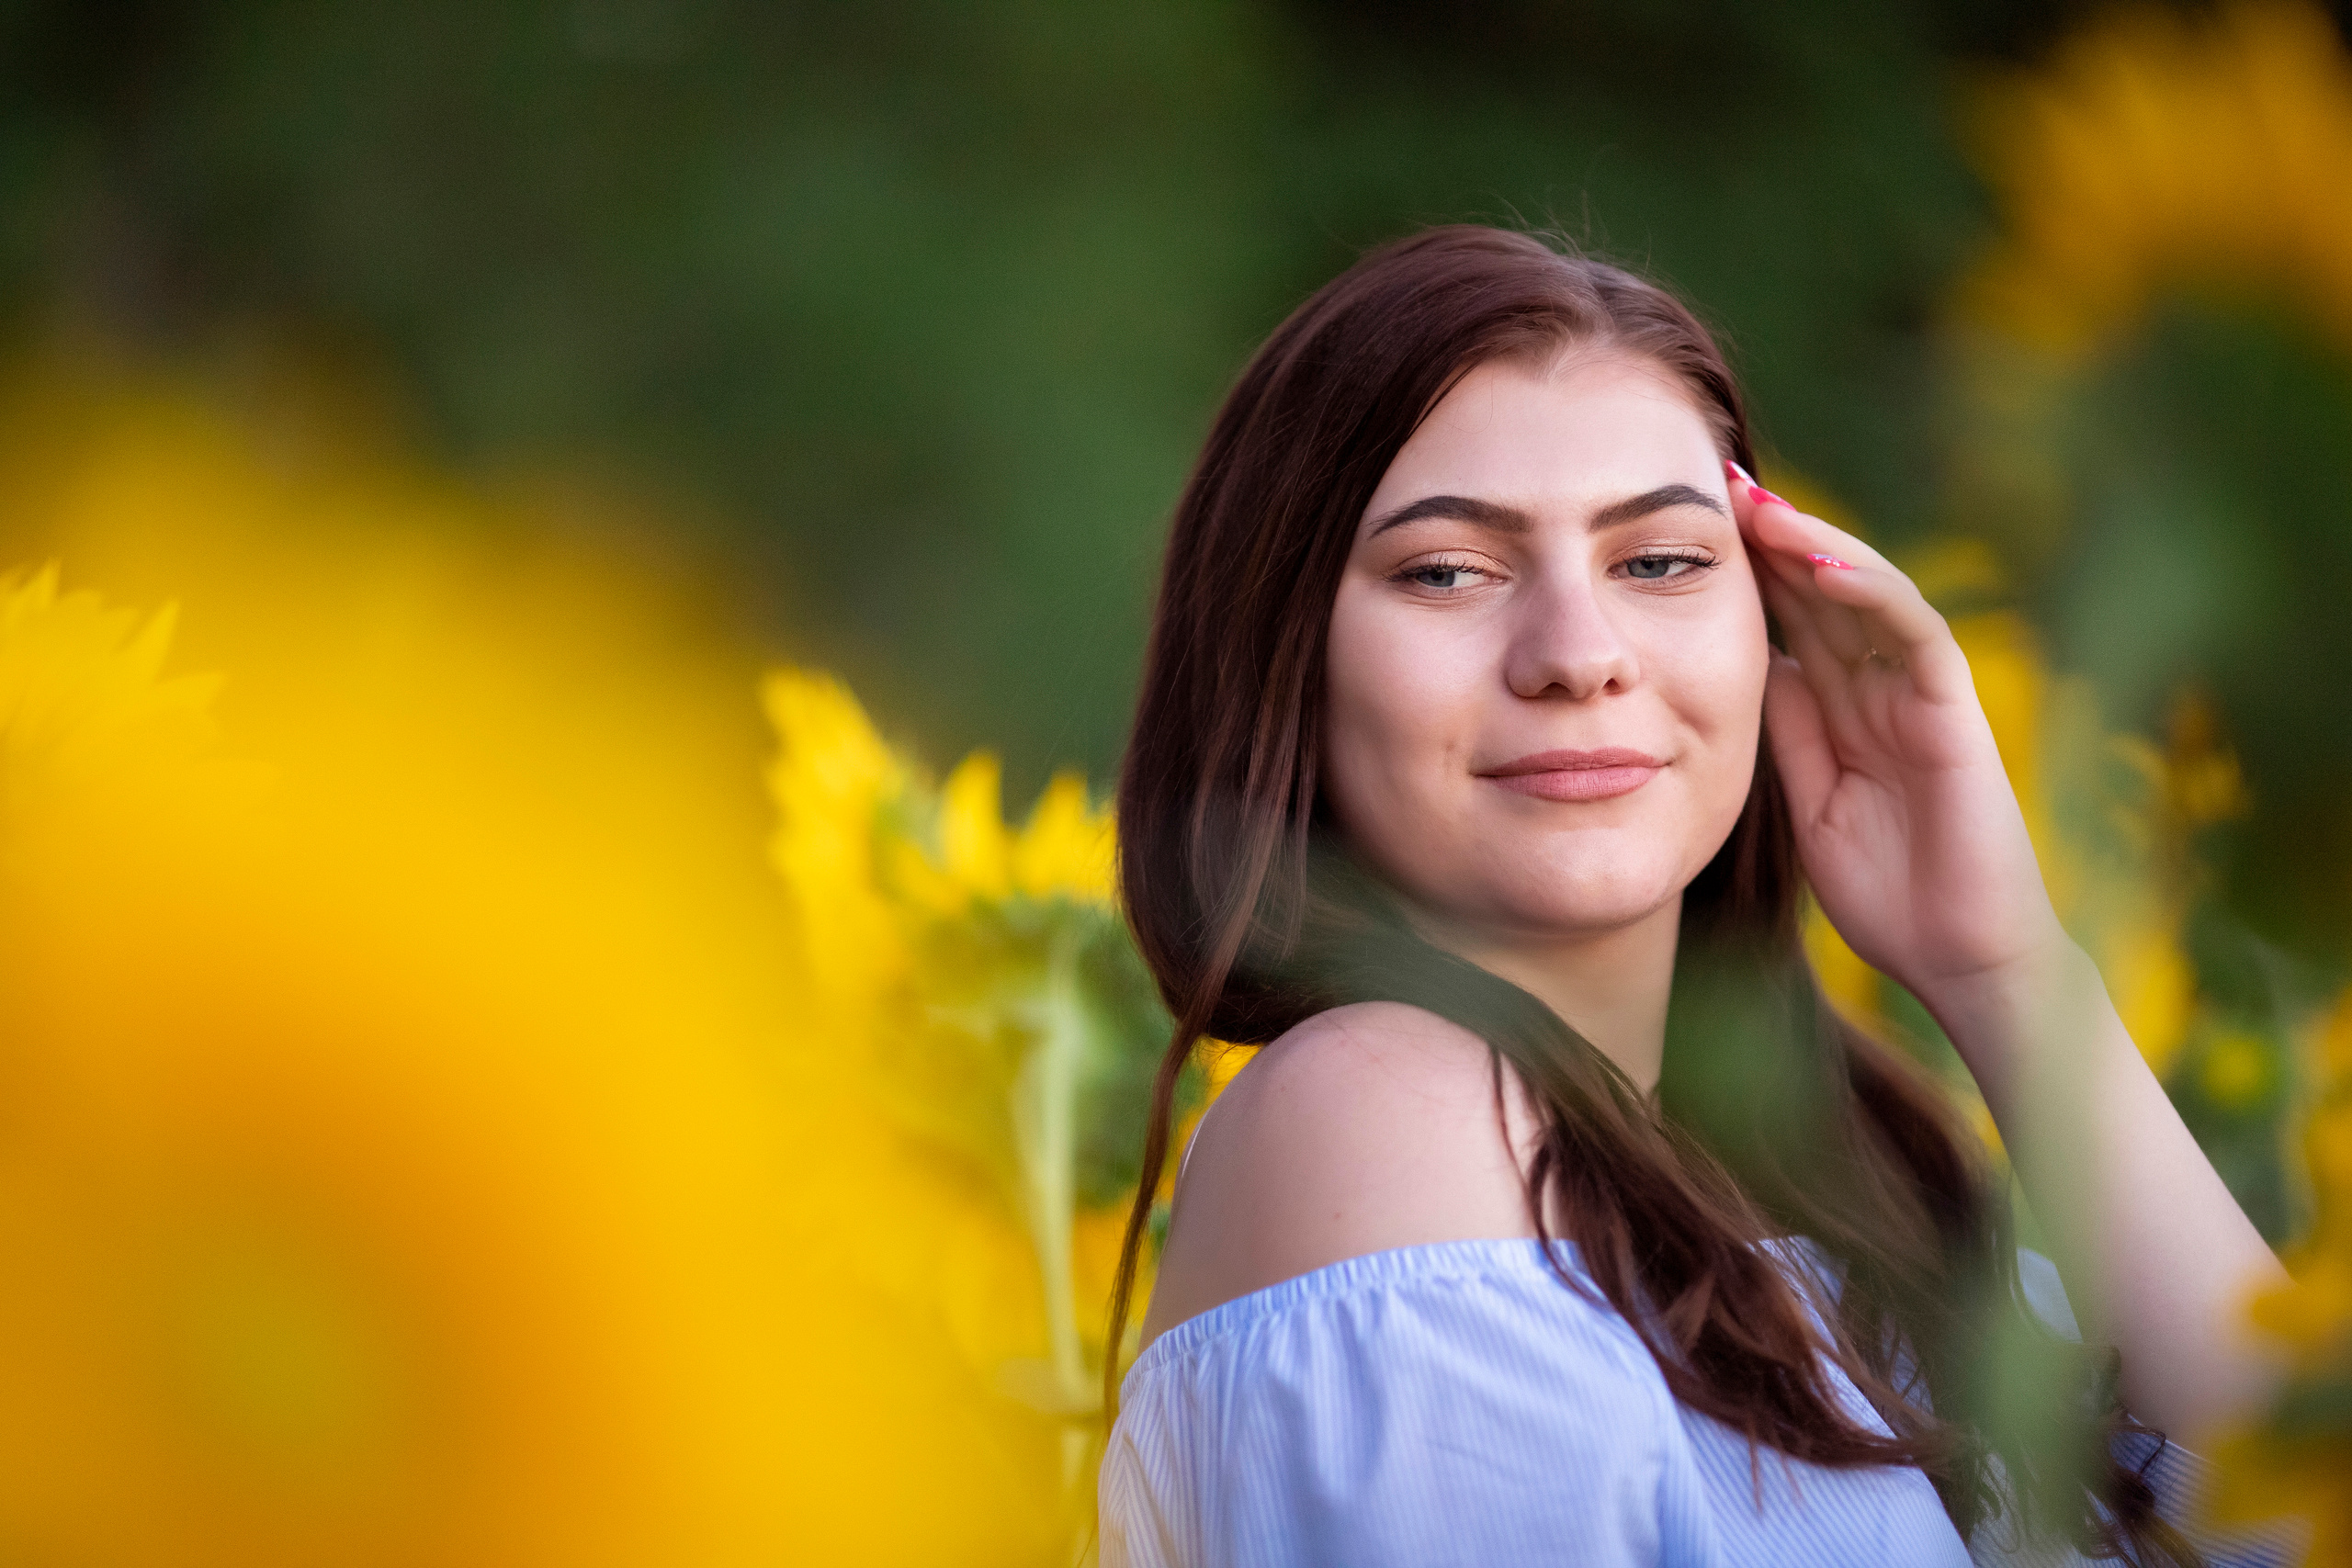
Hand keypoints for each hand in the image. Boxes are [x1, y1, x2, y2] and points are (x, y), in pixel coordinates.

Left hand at [1726, 463, 2067, 1016]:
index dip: (1744, 574)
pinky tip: (1818, 559)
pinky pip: (1913, 632)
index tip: (1682, 531)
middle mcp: (1883, 688)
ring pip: (1867, 593)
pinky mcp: (1953, 711)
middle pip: (1823, 591)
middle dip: (1771, 535)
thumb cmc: (1890, 894)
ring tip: (1757, 502)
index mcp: (1846, 709)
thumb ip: (1788, 733)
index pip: (1792, 620)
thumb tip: (1745, 668)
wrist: (1959, 960)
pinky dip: (1869, 590)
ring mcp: (1920, 694)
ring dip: (1813, 542)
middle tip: (1712, 479)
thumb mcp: (1809, 802)